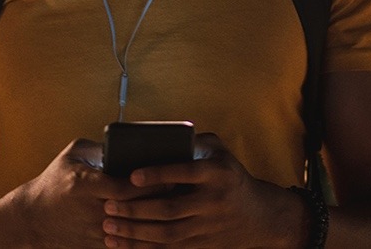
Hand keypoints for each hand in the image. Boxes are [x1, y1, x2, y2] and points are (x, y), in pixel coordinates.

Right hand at [11, 139, 164, 247]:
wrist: (33, 219)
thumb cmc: (55, 182)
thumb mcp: (72, 155)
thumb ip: (99, 145)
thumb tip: (130, 143)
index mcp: (86, 185)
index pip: (128, 186)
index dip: (152, 182)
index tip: (168, 175)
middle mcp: (92, 210)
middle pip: (137, 209)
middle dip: (160, 200)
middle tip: (179, 190)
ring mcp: (95, 231)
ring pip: (136, 230)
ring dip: (156, 221)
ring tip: (173, 209)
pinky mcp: (96, 246)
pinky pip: (127, 245)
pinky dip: (144, 239)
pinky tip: (158, 229)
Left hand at [101, 133, 305, 247]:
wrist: (261, 216)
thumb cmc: (231, 176)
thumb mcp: (221, 152)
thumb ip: (195, 140)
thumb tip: (158, 133)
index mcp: (217, 173)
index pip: (185, 173)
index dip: (158, 175)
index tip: (132, 176)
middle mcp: (214, 201)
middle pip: (170, 209)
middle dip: (136, 210)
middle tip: (109, 205)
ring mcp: (208, 227)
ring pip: (167, 234)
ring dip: (135, 232)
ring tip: (109, 226)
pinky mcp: (202, 245)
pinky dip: (143, 248)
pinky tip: (123, 244)